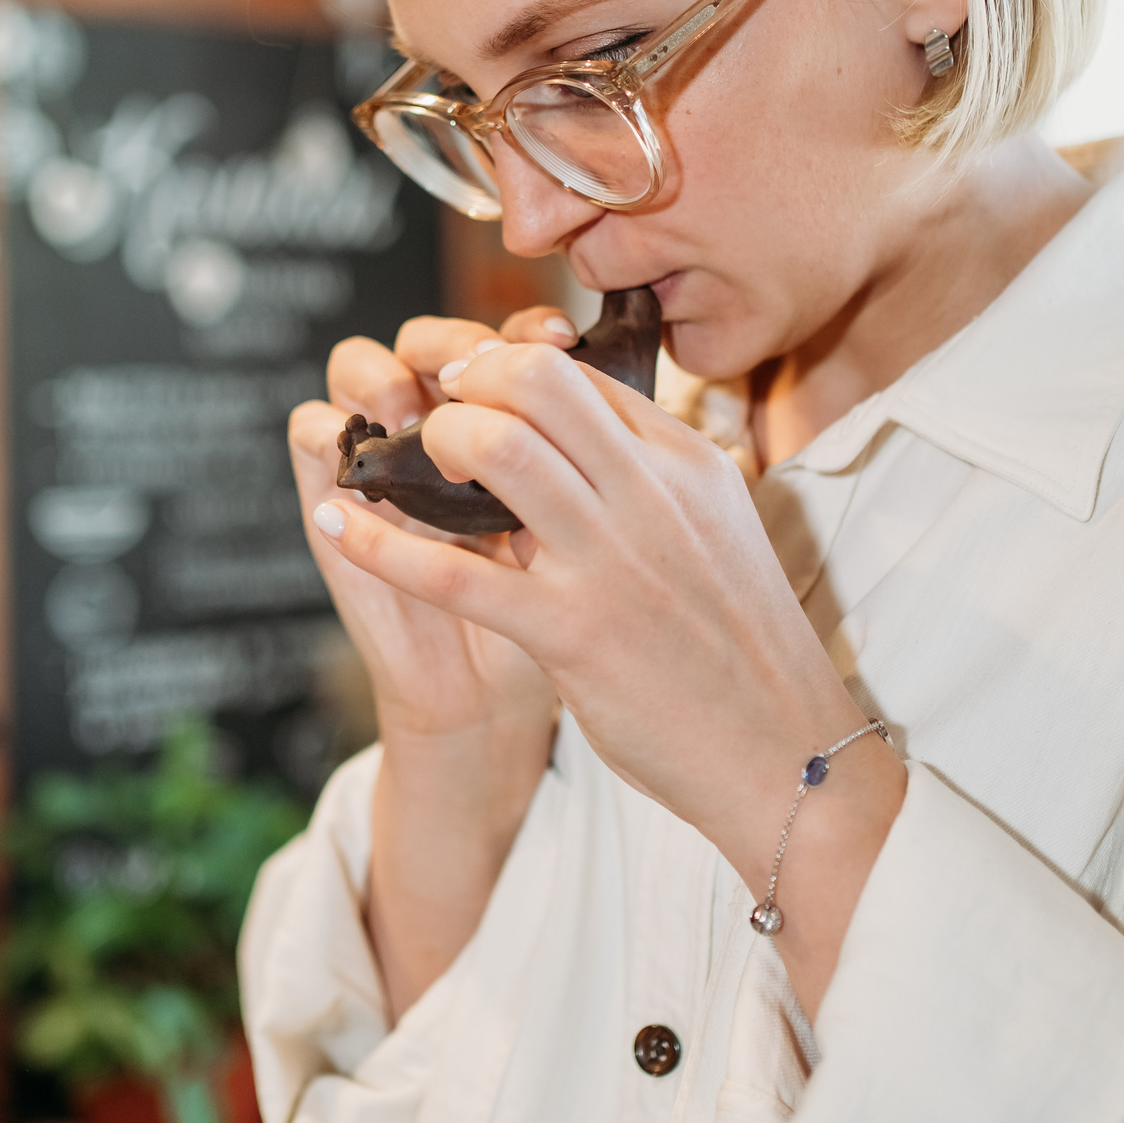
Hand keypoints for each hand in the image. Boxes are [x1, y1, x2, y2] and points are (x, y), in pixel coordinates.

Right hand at [289, 305, 582, 745]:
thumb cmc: (553, 612)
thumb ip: (590, 465)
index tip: (562, 337)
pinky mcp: (329, 492)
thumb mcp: (585, 532)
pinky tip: (368, 453)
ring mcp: (381, 454)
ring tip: (412, 411)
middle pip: (434, 335)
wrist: (489, 693)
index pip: (510, 341)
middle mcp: (439, 424)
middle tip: (480, 369)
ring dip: (384, 373)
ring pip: (359, 361)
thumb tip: (621, 396)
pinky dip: (329, 430)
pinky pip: (310, 431)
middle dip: (456, 337)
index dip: (530, 328)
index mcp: (511, 419)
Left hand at [307, 337, 905, 1015]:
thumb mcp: (714, 531)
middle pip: (535, 381)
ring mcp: (609, 560)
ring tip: (403, 465)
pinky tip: (336, 524)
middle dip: (465, 381)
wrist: (787, 753)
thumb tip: (568, 453)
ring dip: (432, 445)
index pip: (581, 376)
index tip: (469, 388)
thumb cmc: (742, 646)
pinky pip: (454, 574)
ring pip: (495, 451)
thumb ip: (649, 481)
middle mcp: (650, 494)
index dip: (507, 369)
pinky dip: (381, 543)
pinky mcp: (570, 632)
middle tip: (430, 409)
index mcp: (686, 463)